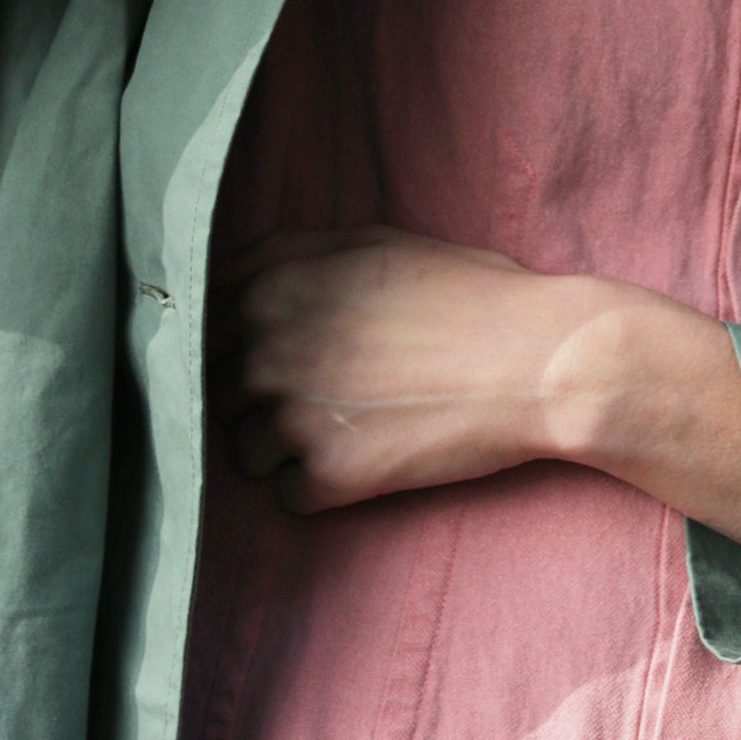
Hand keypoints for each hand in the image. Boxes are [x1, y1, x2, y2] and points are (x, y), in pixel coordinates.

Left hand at [216, 226, 740, 563]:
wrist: (537, 359)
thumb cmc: (466, 293)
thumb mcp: (371, 245)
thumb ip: (292, 260)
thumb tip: (236, 285)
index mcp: (270, 280)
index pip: (203, 321)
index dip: (236, 341)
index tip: (270, 354)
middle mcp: (264, 342)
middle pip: (219, 389)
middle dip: (260, 396)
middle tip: (327, 395)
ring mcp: (288, 411)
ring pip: (244, 449)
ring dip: (285, 448)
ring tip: (352, 427)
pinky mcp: (323, 473)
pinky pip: (285, 495)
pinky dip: (319, 488)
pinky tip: (367, 461)